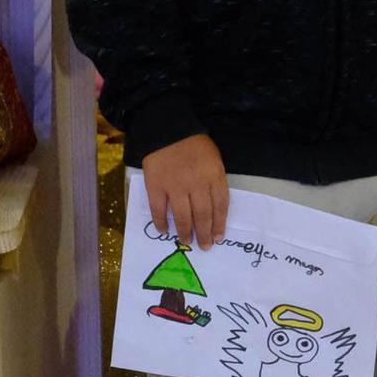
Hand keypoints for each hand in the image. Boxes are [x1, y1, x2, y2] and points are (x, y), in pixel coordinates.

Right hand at [141, 134, 228, 248]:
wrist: (167, 129)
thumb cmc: (194, 144)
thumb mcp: (213, 159)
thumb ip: (214, 181)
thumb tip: (214, 207)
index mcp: (213, 175)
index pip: (221, 204)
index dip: (220, 223)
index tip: (219, 237)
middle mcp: (196, 183)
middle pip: (203, 214)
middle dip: (205, 233)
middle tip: (205, 246)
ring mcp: (175, 186)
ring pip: (183, 216)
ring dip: (185, 232)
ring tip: (186, 242)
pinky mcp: (156, 186)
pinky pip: (159, 210)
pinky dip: (161, 222)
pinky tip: (164, 231)